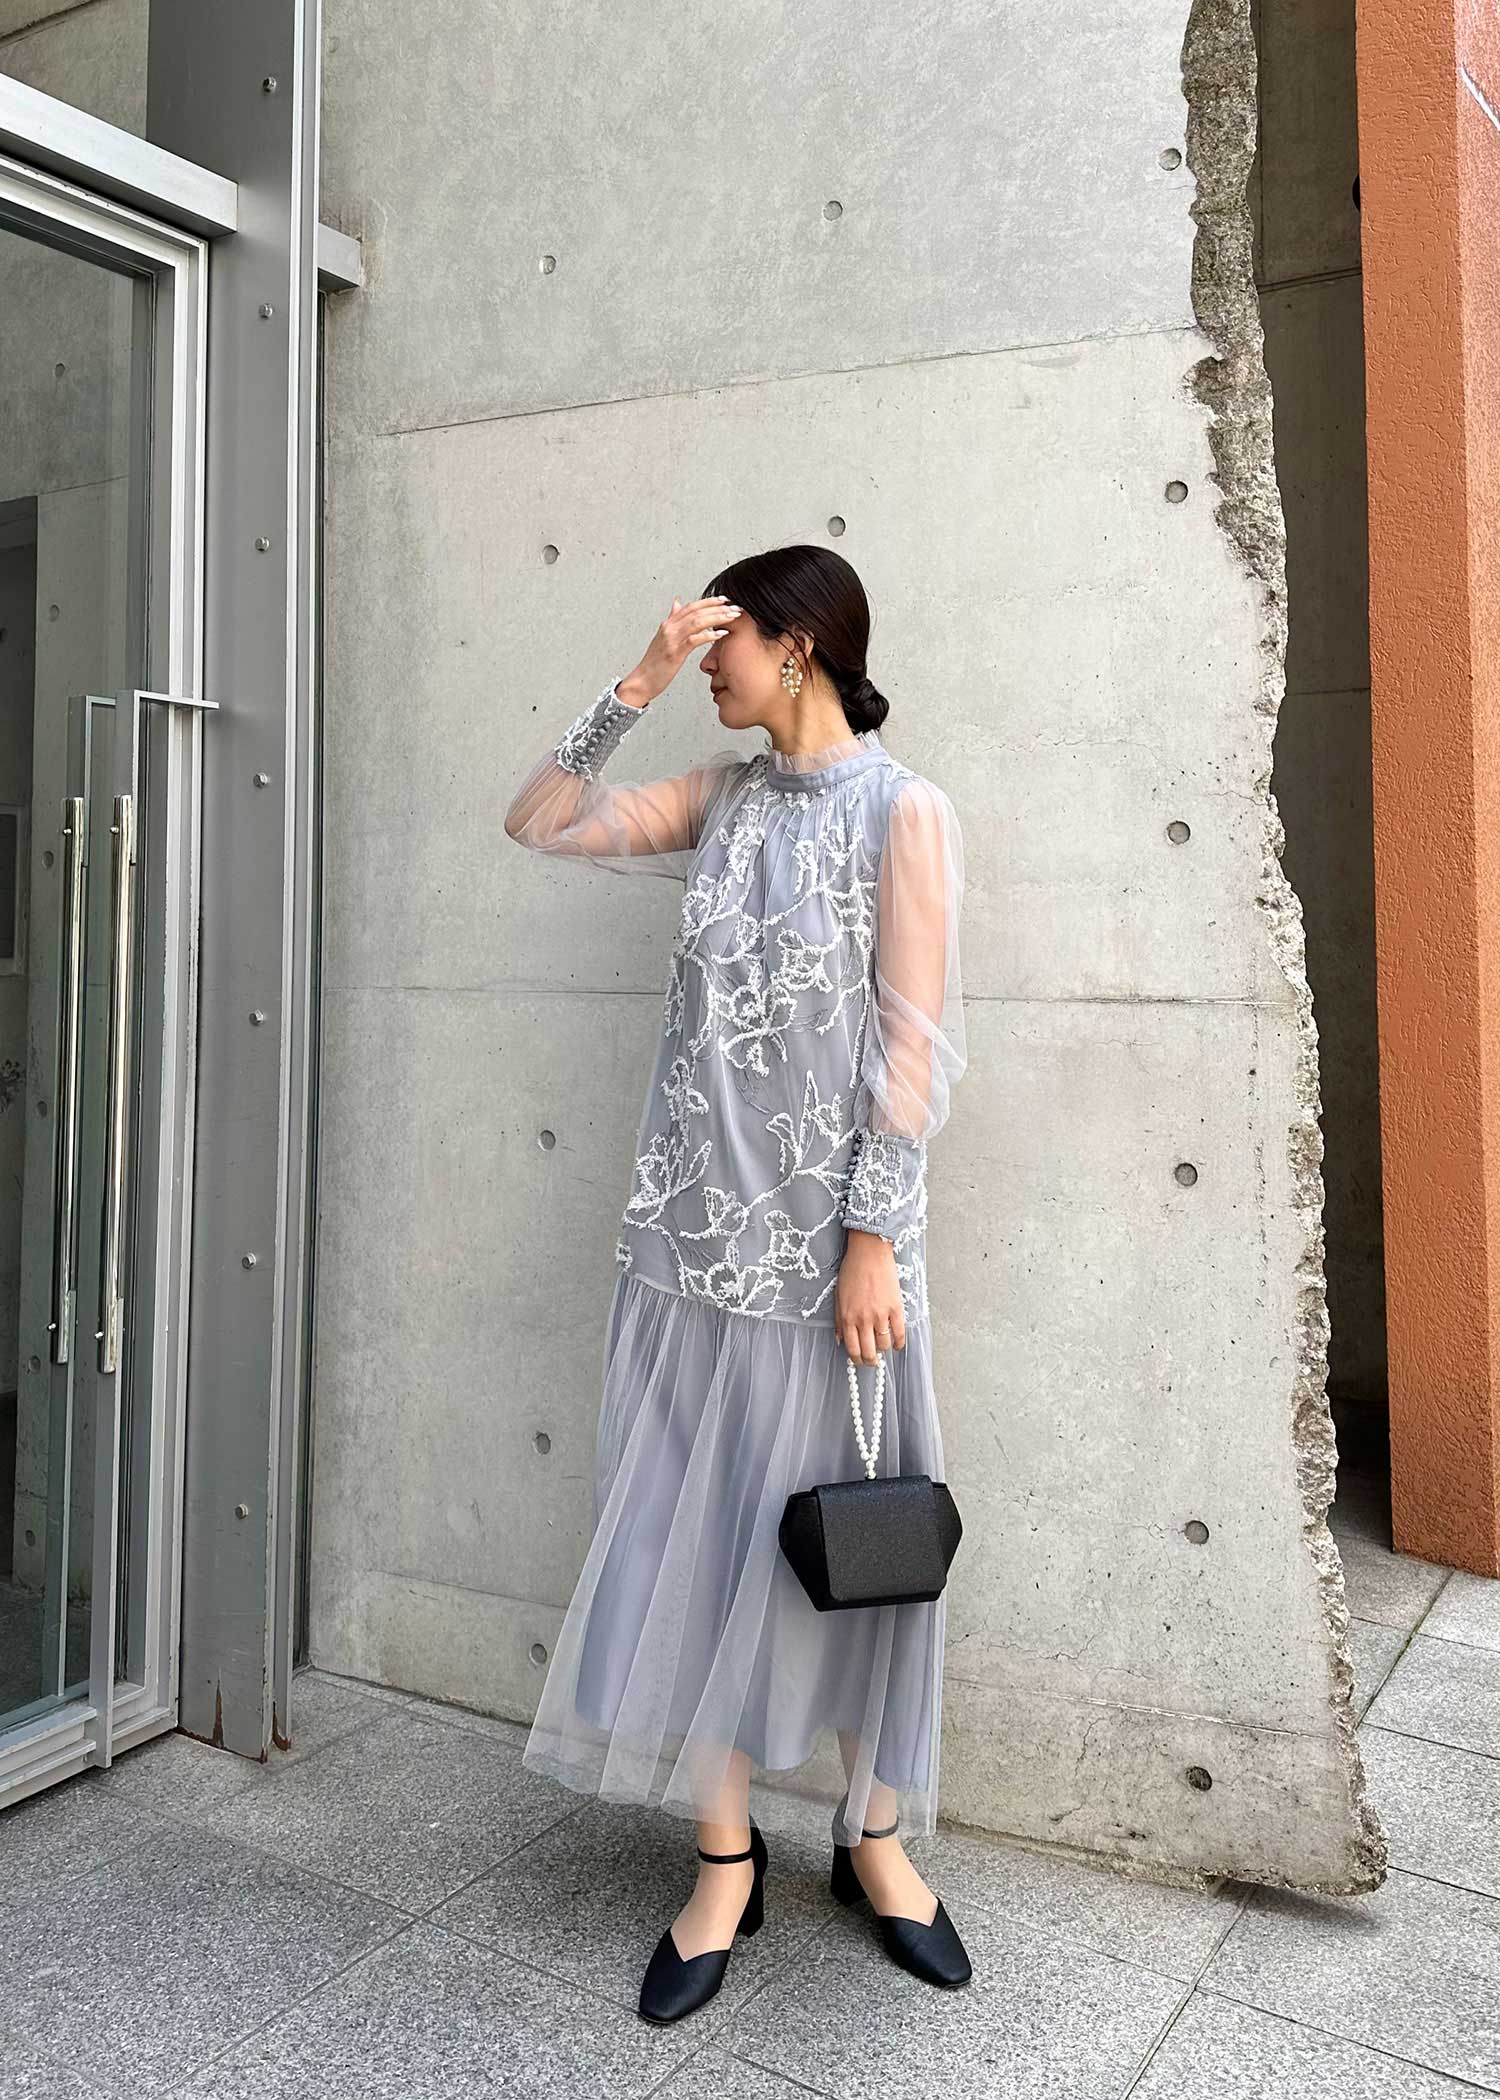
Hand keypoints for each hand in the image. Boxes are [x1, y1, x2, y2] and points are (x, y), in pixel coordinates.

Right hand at [617, 596, 742, 707]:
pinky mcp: (674, 653)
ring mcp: (671, 640)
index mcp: (668, 624)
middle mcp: (669, 628)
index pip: (691, 606)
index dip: (709, 601)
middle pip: (696, 611)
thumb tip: (677, 603)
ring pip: (697, 622)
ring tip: (732, 617)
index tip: (724, 600)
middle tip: (734, 607)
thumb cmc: (654, 663)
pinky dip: (709, 635)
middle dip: (717, 608)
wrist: (642, 681)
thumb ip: (672, 620)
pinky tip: (721, 634)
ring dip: (717, 618)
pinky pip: (694, 639)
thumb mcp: (663, 637)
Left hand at [836, 1230, 906, 1363]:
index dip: (856, 1359)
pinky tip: (897, 1344)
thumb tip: (840, 1340)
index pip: (852, 1349)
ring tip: (883, 1347)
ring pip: (884, 1345)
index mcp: (847, 1317)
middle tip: (872, 1360)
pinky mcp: (895, 1308)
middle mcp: (863, 1319)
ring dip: (884, 1350)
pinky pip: (899, 1333)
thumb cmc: (852, 1271)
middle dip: (870, 1360)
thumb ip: (839, 1321)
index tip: (860, 1360)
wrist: (869, 1252)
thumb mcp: (838, 1296)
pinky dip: (899, 1343)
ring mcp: (880, 1314)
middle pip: (868, 1352)